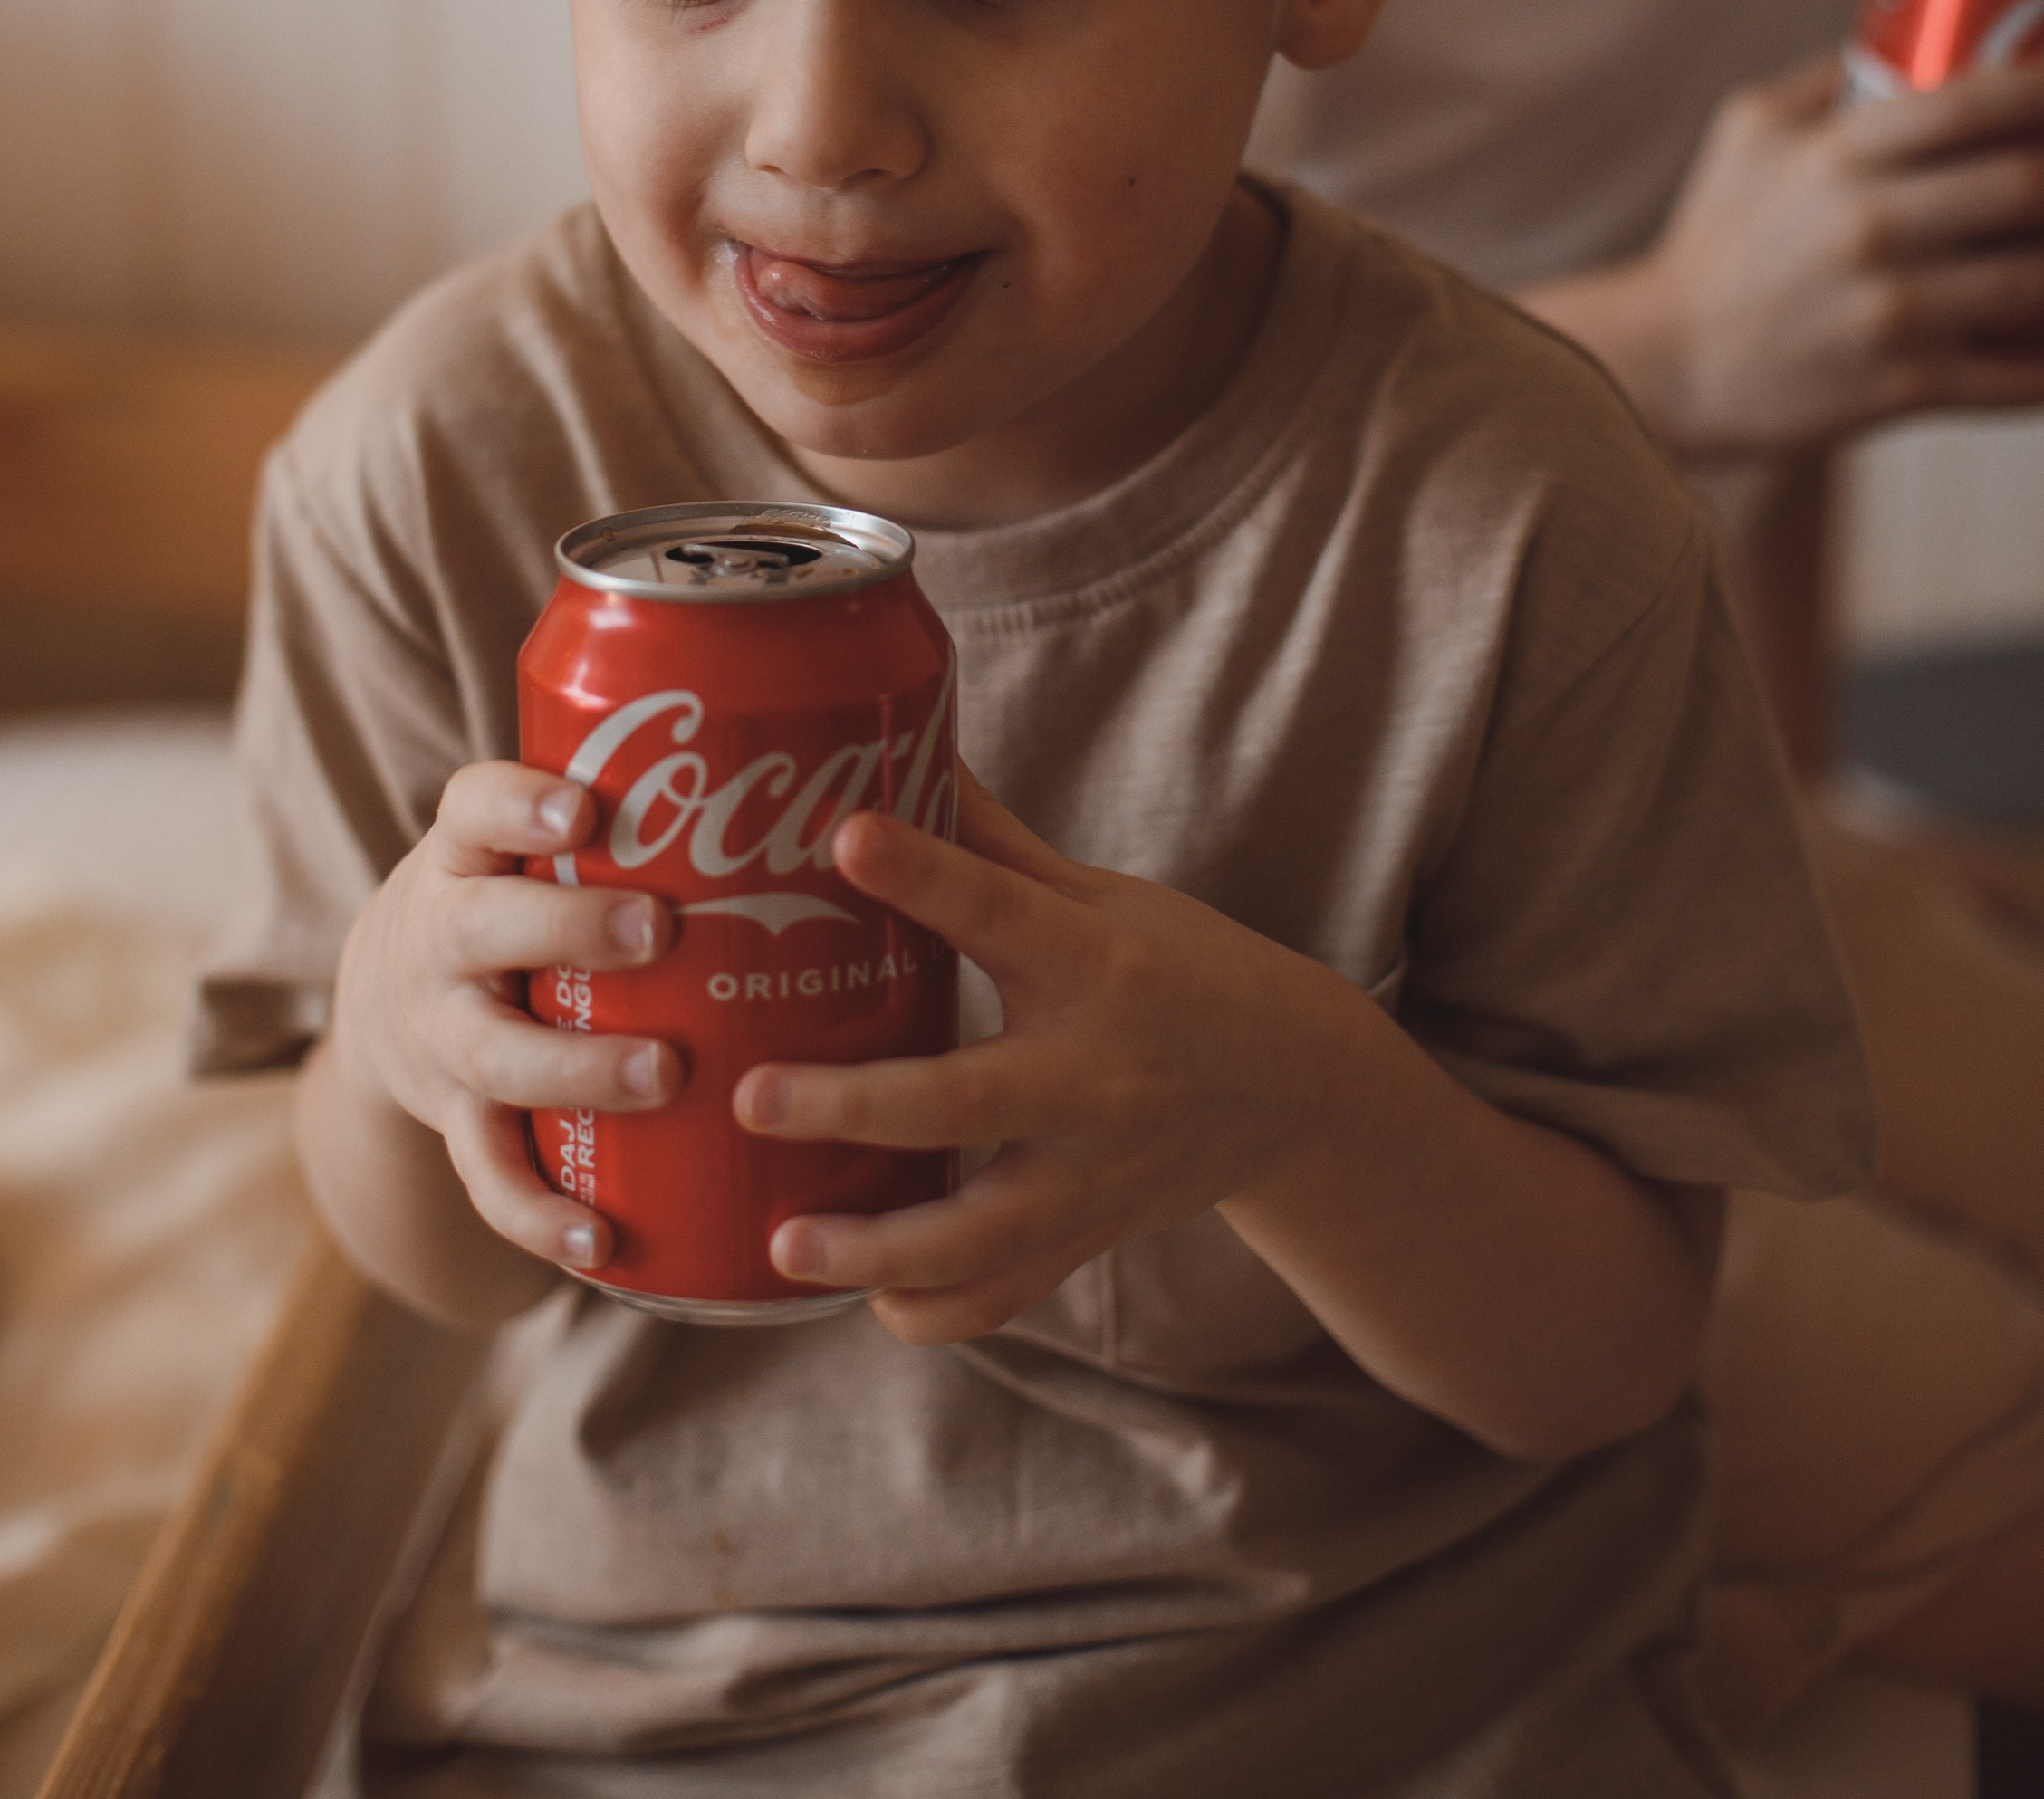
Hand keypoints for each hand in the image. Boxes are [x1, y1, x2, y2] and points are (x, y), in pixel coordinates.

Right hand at [326, 761, 684, 1277]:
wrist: (388, 995)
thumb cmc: (514, 895)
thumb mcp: (531, 841)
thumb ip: (638, 815)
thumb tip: (836, 779)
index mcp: (466, 856)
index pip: (474, 807)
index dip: (520, 806)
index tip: (583, 809)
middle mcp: (440, 942)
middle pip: (483, 929)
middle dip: (571, 928)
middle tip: (658, 929)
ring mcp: (443, 1038)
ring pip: (495, 1058)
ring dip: (579, 1070)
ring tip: (663, 1075)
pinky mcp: (456, 1122)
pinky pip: (490, 1176)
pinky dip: (539, 1214)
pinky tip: (601, 1240)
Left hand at [731, 764, 1320, 1345]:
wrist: (1296, 1089)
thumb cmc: (1183, 969)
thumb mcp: (1103, 895)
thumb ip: (994, 843)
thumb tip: (901, 739)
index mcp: (1096, 964)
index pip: (1000, 909)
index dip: (924, 873)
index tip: (846, 835)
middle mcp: (1095, 1074)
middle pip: (966, 1098)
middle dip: (855, 1105)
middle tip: (752, 1096)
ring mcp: (1091, 1173)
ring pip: (978, 1234)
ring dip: (875, 1248)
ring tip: (785, 1241)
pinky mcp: (1085, 1238)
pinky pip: (1003, 1297)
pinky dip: (932, 1310)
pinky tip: (863, 1296)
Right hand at [1565, 54, 2043, 458]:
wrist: (1675, 362)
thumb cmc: (1719, 239)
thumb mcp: (1748, 131)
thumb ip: (1828, 78)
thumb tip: (1919, 41)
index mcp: (1835, 157)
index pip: (1970, 105)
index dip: (2041, 90)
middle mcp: (1867, 229)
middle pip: (2026, 186)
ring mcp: (1892, 313)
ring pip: (2038, 283)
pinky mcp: (1907, 387)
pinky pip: (2023, 373)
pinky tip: (2041, 333)